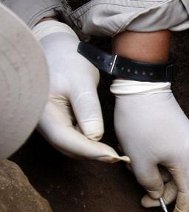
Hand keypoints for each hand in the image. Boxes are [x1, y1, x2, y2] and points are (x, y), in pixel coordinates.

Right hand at [32, 20, 127, 162]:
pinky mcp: (58, 123)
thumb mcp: (82, 81)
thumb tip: (95, 137)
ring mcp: (49, 124)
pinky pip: (73, 139)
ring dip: (92, 151)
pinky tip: (104, 143)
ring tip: (115, 153)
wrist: (58, 49)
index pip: (65, 139)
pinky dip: (89, 143)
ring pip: (71, 146)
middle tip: (119, 158)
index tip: (112, 156)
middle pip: (68, 147)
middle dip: (93, 154)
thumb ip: (88, 108)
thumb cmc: (68, 60)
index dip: (90, 151)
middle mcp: (42, 121)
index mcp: (43, 110)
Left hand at [111, 80, 188, 211]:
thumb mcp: (139, 160)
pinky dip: (160, 163)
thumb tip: (158, 193)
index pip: (188, 193)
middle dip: (163, 193)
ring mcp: (187, 137)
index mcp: (186, 159)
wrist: (141, 85)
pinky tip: (143, 160)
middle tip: (142, 201)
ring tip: (136, 175)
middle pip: (182, 181)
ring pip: (175, 167)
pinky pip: (172, 154)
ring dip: (158, 176)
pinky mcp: (180, 129)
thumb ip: (150, 183)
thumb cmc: (139, 124)